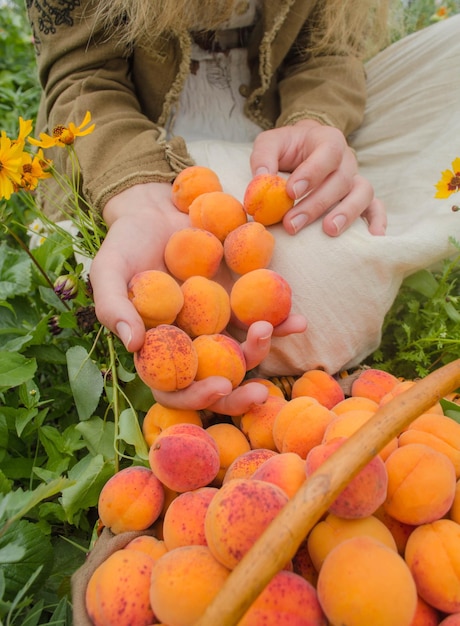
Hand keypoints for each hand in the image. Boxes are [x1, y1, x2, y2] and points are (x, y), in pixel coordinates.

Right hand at [89, 183, 306, 414]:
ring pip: (244, 351)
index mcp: (158, 348)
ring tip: (274, 330)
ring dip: (264, 350)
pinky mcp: (238, 299)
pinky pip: (261, 316)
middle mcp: (190, 342)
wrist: (155, 210)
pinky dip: (281, 321)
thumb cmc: (126, 243)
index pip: (174, 388)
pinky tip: (297, 321)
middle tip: (259, 394)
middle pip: (216, 380)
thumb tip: (133, 344)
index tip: (218, 386)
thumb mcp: (107, 270)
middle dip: (239, 395)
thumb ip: (113, 306)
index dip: (195, 396)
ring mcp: (217, 322)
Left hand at [250, 119, 386, 236]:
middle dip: (316, 204)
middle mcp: (347, 160)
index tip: (290, 191)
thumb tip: (260, 180)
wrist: (304, 148)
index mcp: (328, 140)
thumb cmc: (287, 148)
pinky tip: (371, 237)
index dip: (312, 172)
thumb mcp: (270, 144)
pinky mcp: (361, 198)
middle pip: (341, 180)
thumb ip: (263, 158)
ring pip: (362, 193)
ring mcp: (356, 179)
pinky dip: (376, 222)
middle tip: (292, 224)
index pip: (327, 153)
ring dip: (346, 213)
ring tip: (329, 231)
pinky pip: (376, 208)